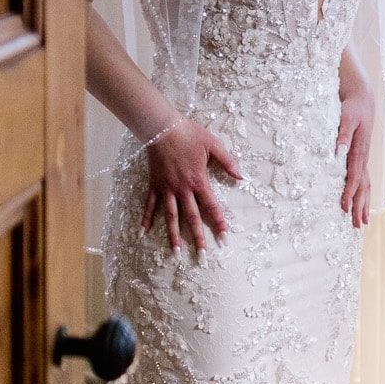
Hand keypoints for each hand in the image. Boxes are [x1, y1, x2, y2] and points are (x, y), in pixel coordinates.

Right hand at [141, 117, 243, 253]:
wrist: (162, 127)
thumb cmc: (189, 134)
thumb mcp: (213, 144)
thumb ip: (228, 161)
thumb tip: (242, 176)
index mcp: (198, 181)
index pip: (211, 207)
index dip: (219, 222)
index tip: (224, 238)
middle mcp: (182, 189)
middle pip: (191, 217)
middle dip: (198, 238)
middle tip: (202, 256)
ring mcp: (166, 189)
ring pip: (171, 216)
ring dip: (173, 235)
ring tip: (175, 252)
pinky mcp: (155, 185)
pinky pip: (150, 205)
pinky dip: (146, 219)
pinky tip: (143, 233)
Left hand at [335, 72, 373, 228]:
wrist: (363, 99)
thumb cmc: (352, 108)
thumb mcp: (345, 117)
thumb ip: (342, 134)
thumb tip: (339, 151)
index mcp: (358, 150)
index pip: (354, 177)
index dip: (349, 193)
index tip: (344, 208)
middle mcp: (363, 158)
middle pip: (363, 187)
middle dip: (359, 207)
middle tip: (357, 226)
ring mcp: (364, 158)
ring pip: (366, 186)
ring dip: (363, 204)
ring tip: (362, 222)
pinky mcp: (362, 157)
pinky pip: (364, 180)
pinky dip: (364, 194)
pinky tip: (362, 203)